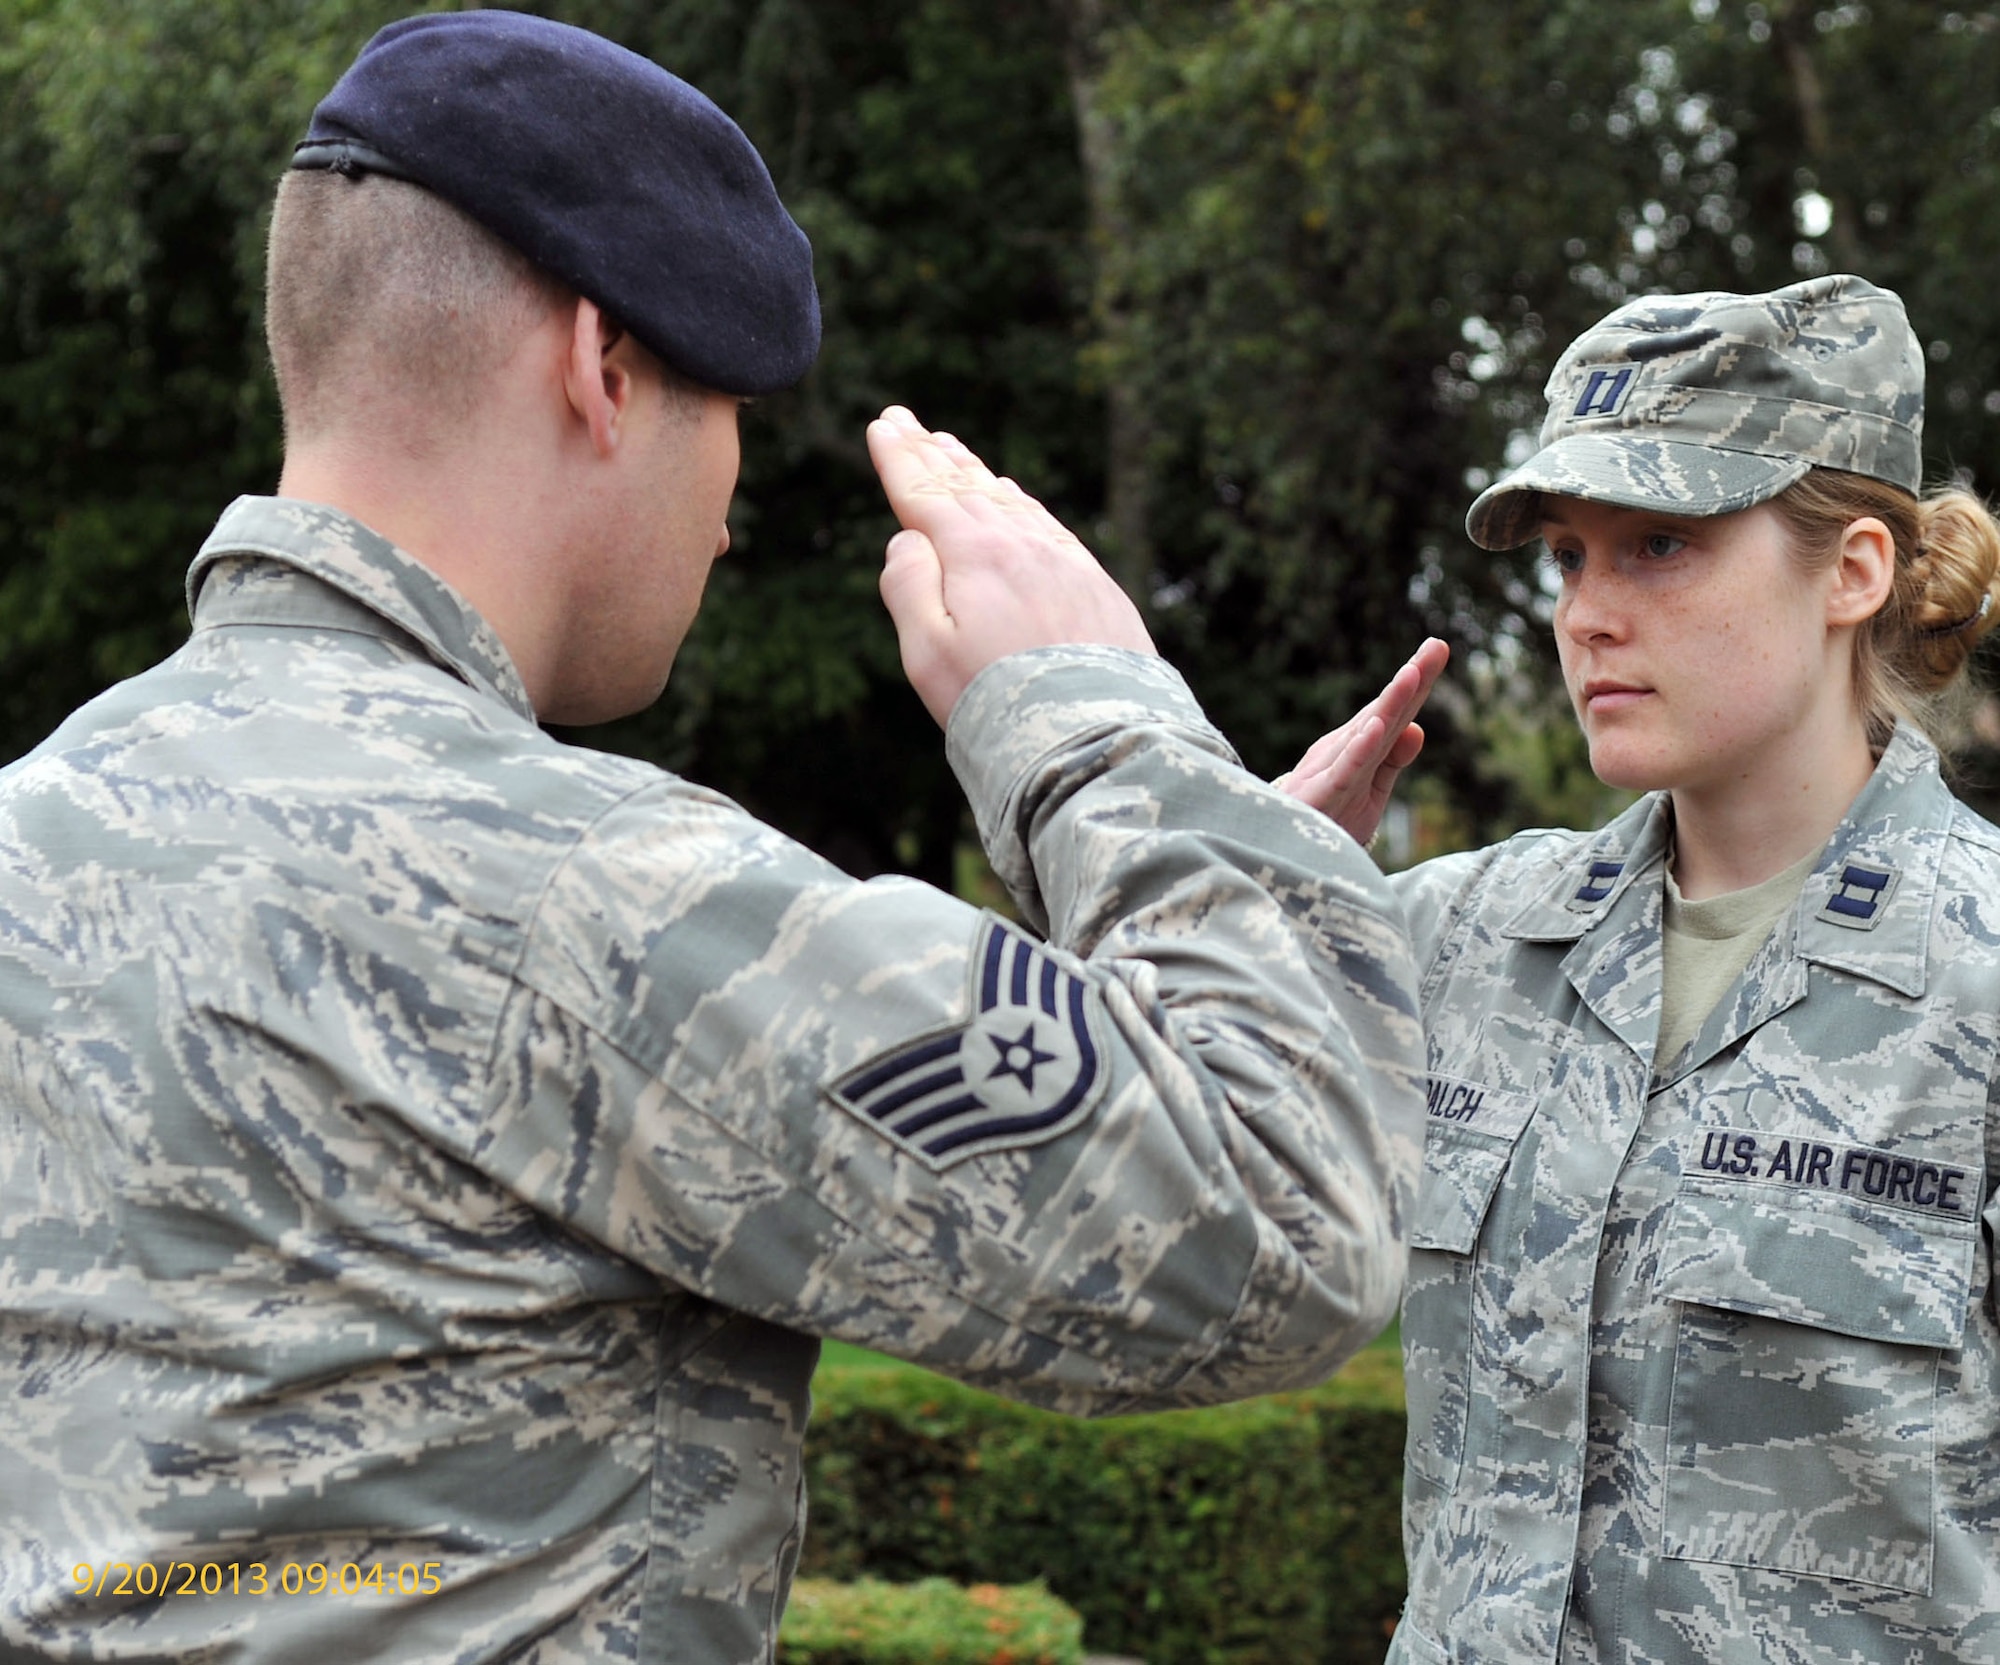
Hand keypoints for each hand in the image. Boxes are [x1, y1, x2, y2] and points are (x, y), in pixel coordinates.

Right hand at [867, 406, 1154, 725]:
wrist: (1094, 736)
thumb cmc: (997, 704)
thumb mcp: (928, 654)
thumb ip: (908, 588)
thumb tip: (907, 539)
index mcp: (975, 555)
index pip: (925, 495)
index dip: (899, 460)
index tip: (880, 426)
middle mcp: (1022, 544)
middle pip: (966, 486)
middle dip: (930, 451)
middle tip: (904, 420)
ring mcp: (1064, 561)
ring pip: (1009, 500)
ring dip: (973, 470)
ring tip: (948, 446)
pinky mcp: (1095, 585)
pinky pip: (1046, 524)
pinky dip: (1019, 501)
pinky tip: (1011, 494)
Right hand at [1275, 639, 1449, 847]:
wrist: (1280, 854)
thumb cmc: (1328, 820)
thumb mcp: (1370, 790)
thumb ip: (1392, 760)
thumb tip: (1418, 728)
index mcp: (1357, 748)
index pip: (1394, 712)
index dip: (1418, 683)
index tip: (1439, 647)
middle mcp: (1343, 751)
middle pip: (1384, 713)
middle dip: (1411, 680)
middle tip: (1436, 646)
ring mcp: (1331, 771)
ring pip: (1366, 734)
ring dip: (1389, 703)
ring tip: (1413, 673)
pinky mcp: (1321, 797)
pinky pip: (1343, 772)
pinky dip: (1359, 749)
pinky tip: (1378, 727)